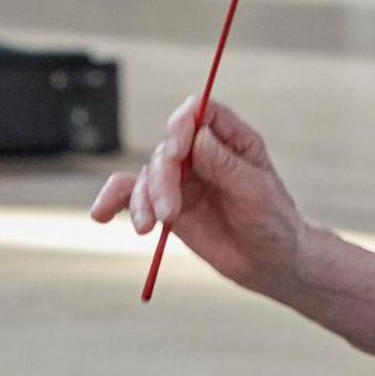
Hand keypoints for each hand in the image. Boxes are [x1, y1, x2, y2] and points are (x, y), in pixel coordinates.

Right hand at [88, 97, 306, 296]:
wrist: (269, 262)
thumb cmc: (273, 222)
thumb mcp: (257, 192)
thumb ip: (227, 166)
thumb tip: (198, 137)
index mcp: (230, 139)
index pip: (200, 113)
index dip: (182, 123)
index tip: (177, 149)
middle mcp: (202, 153)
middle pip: (168, 147)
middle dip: (162, 178)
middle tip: (168, 213)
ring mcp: (182, 178)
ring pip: (149, 174)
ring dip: (142, 199)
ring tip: (147, 228)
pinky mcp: (167, 204)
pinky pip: (134, 196)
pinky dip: (114, 201)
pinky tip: (100, 214)